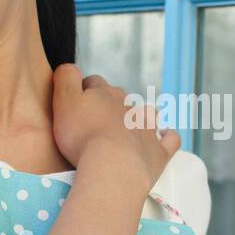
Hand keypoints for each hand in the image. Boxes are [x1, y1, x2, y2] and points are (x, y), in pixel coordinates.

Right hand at [50, 63, 178, 188]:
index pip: (93, 83)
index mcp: (104, 94)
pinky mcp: (158, 152)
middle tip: (94, 120)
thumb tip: (71, 67)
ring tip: (129, 125)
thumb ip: (66, 78)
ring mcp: (146, 128)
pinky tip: (166, 135)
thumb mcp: (63, 101)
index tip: (75, 103)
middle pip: (118, 97)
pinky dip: (168, 136)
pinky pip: (170, 139)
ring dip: (139, 115)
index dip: (83, 90)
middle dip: (108, 103)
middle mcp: (128, 107)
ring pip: (146, 112)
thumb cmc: (83, 137)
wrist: (113, 168)